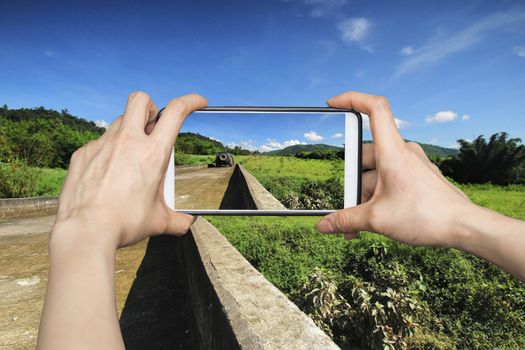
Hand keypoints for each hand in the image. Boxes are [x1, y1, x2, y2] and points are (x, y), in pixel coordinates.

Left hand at [52, 92, 206, 249]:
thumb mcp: (158, 221)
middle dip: (151, 107)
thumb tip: (186, 223)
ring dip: (129, 130)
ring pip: (119, 121)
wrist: (86, 231)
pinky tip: (108, 173)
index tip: (197, 102)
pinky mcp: (83, 154)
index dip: (190, 101)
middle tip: (153, 126)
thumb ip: (176, 219)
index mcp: (153, 153)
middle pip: (141, 100)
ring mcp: (102, 145)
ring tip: (130, 157)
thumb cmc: (123, 224)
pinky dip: (108, 152)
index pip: (176, 112)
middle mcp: (128, 142)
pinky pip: (99, 143)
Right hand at [317, 91, 472, 247]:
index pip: (374, 108)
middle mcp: (403, 152)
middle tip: (345, 206)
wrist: (463, 227)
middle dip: (351, 182)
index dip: (352, 98)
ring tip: (356, 224)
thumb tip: (323, 226)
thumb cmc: (425, 216)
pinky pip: (389, 181)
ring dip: (363, 196)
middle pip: (365, 155)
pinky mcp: (417, 177)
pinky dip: (377, 197)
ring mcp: (411, 164)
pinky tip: (372, 220)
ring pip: (376, 173)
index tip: (332, 103)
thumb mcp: (376, 219)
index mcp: (392, 151)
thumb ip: (346, 220)